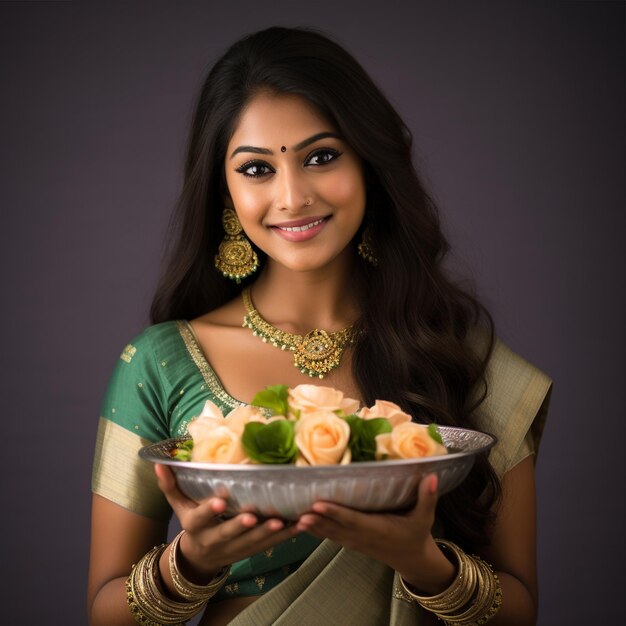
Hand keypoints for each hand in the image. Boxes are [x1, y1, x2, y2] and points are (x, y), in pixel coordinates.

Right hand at [155, 464, 300, 580]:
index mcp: (195, 526)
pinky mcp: (250, 552)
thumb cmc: (192, 522)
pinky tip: (301, 525)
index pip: (199, 519)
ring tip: (283, 521)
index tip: (219, 500)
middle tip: (254, 517)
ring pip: (252, 544)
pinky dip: (285, 536)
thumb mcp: (178, 506)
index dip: (209, 511)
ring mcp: (233, 549)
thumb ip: (171, 486)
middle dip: (240, 527)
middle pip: (227, 535)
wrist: (199, 559)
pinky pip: (269, 546)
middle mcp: (213, 541)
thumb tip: (160, 463)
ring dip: (268, 533)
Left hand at [295, 473, 454, 593]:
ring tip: (294, 518)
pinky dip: (315, 530)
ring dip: (312, 527)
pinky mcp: (350, 542)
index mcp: (378, 529)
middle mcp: (362, 536)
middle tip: (298, 512)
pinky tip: (300, 523)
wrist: (412, 559)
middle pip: (335, 528)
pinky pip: (329, 537)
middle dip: (316, 520)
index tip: (318, 504)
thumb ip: (427, 497)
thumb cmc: (416, 534)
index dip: (335, 512)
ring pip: (329, 534)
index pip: (352, 519)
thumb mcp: (425, 517)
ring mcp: (354, 542)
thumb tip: (432, 475)